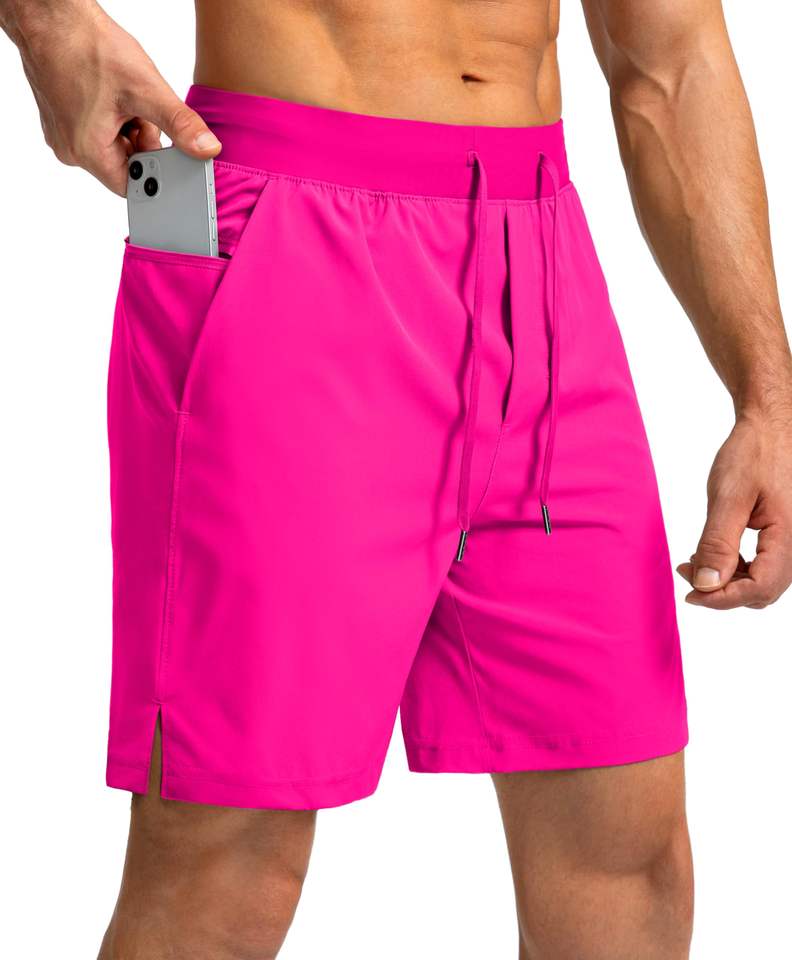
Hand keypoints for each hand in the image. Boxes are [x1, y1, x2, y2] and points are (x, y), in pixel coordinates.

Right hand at [8, 0, 220, 194]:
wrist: (51, 14)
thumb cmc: (86, 46)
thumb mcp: (146, 90)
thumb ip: (180, 125)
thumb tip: (206, 149)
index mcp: (87, 152)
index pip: (133, 185)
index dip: (155, 170)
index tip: (168, 152)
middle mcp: (71, 149)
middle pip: (125, 163)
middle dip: (142, 140)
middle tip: (142, 110)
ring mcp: (64, 133)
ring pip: (114, 144)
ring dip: (129, 124)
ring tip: (124, 95)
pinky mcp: (63, 117)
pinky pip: (99, 128)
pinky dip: (114, 114)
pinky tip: (112, 91)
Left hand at [676, 409, 791, 608]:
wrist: (770, 428)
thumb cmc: (753, 454)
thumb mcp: (729, 497)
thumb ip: (718, 543)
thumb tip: (707, 584)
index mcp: (789, 537)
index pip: (760, 589)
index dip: (723, 598)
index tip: (690, 592)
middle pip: (762, 591)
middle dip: (722, 591)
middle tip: (687, 573)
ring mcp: (791, 541)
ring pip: (761, 581)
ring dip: (728, 580)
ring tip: (696, 561)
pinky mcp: (783, 535)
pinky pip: (762, 565)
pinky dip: (736, 566)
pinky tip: (713, 553)